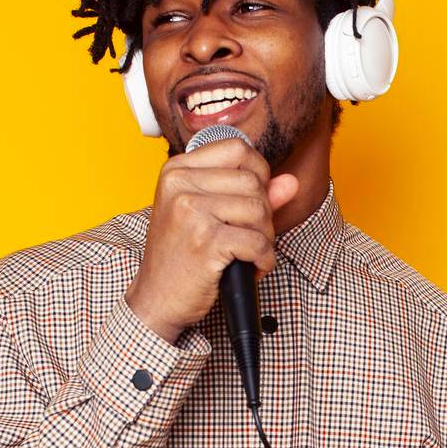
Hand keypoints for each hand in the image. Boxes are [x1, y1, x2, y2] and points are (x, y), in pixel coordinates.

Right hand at [124, 137, 298, 342]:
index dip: (258, 173)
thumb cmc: (181, 256)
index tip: (254, 200)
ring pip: (259, 210)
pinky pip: (257, 242)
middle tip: (252, 236)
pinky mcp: (205, 241)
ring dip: (265, 237)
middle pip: (252, 181)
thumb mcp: (207, 215)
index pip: (237, 148)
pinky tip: (253, 267)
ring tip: (251, 253)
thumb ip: (249, 194)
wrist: (156, 298)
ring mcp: (191, 211)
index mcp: (177, 170)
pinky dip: (264, 259)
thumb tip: (290, 182)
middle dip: (264, 213)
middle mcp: (180, 184)